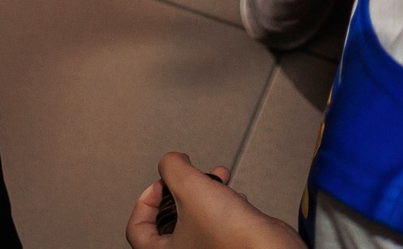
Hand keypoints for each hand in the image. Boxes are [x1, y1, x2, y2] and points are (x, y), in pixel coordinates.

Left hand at [126, 154, 304, 248]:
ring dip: (204, 191)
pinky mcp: (227, 244)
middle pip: (166, 221)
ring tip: (214, 177)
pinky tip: (233, 193)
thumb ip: (172, 167)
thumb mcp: (189, 187)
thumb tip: (170, 161)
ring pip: (194, 217)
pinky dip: (222, 202)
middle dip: (179, 190)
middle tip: (185, 179)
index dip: (145, 200)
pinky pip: (216, 222)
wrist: (266, 246)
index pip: (136, 229)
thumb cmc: (230, 233)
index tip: (160, 183)